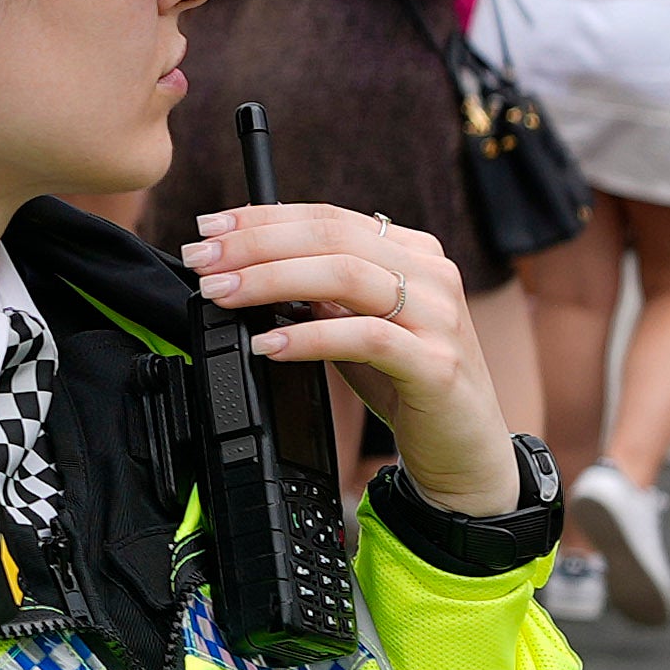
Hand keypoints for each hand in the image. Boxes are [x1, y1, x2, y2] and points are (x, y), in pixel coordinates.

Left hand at [188, 199, 502, 507]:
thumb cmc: (408, 385)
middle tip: (203, 259)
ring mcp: (438, 317)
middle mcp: (431, 274)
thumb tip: (249, 268)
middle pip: (332, 238)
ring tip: (223, 294)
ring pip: (347, 276)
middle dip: (256, 244)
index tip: (211, 226)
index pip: (328, 217)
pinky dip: (309, 338)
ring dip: (272, 281)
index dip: (263, 217)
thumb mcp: (361, 327)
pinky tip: (268, 343)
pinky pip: (366, 338)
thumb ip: (323, 295)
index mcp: (412, 252)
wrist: (466, 452)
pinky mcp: (436, 365)